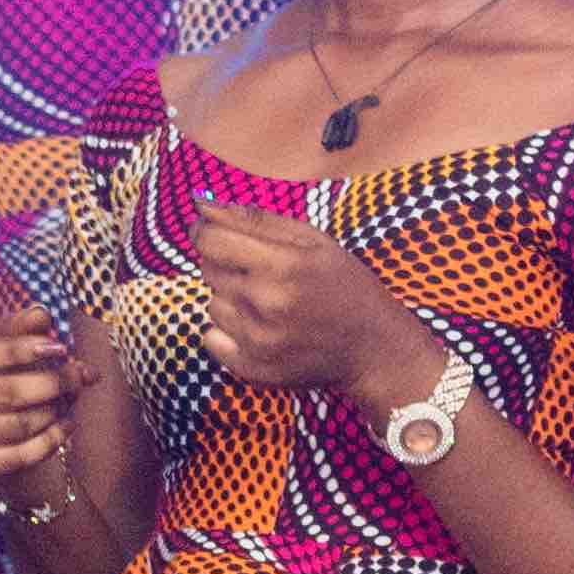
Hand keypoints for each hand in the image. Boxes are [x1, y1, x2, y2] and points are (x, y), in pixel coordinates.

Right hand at [0, 318, 84, 505]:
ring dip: (54, 410)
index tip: (60, 348)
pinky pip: (20, 456)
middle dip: (51, 382)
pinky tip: (67, 424)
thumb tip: (41, 315)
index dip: (20, 351)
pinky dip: (51, 440)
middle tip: (81, 375)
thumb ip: (18, 327)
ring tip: (71, 398)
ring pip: (15, 425)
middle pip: (2, 391)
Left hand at [189, 197, 441, 405]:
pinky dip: (227, 331)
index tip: (211, 230)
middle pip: (208, 270)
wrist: (372, 348)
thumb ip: (255, 219)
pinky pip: (211, 338)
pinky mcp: (253, 369)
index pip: (210, 239)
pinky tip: (259, 328)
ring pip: (211, 304)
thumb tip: (202, 204)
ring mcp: (258, 340)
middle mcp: (267, 303)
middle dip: (226, 263)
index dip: (204, 230)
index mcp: (283, 264)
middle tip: (261, 271)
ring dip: (231, 299)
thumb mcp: (312, 240)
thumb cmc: (344, 285)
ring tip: (269, 303)